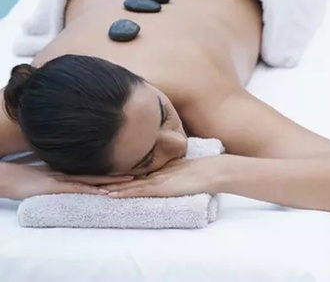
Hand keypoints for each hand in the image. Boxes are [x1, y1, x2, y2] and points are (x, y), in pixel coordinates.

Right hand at [1, 163, 131, 199]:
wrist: (10, 178)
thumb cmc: (28, 179)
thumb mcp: (51, 176)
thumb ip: (66, 176)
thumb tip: (80, 180)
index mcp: (72, 172)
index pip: (98, 171)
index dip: (116, 170)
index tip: (135, 169)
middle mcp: (72, 174)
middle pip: (102, 173)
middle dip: (122, 174)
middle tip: (143, 172)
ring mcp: (66, 179)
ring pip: (94, 179)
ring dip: (113, 181)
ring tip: (132, 180)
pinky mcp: (58, 185)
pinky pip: (78, 187)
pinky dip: (93, 189)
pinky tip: (105, 191)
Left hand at [102, 156, 223, 198]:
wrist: (210, 171)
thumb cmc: (199, 171)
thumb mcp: (177, 170)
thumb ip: (166, 171)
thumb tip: (156, 173)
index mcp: (154, 170)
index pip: (129, 171)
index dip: (112, 172)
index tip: (96, 172)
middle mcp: (151, 173)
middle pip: (123, 175)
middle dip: (105, 177)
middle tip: (85, 177)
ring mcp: (154, 179)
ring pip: (126, 183)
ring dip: (109, 186)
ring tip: (90, 187)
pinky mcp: (159, 187)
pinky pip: (137, 190)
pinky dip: (123, 192)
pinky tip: (110, 194)